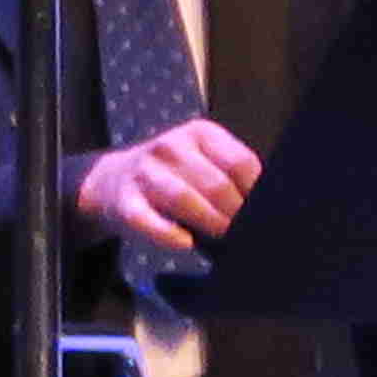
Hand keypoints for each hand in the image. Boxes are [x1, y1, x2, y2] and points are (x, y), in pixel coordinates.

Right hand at [70, 118, 262, 260]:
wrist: (112, 180)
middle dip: (234, 214)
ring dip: (210, 223)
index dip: (256, 193)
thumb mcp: (202, 160)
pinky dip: (169, 235)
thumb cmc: (171, 176)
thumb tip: (265, 206)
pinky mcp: (125, 202)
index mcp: (199, 133)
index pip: (241, 163)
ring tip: (221, 238)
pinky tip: (185, 243)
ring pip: (185, 200)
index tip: (262, 213)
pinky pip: (149, 221)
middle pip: (216, 184)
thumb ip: (230, 175)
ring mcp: (145, 173)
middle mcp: (171, 147)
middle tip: (242, 233)